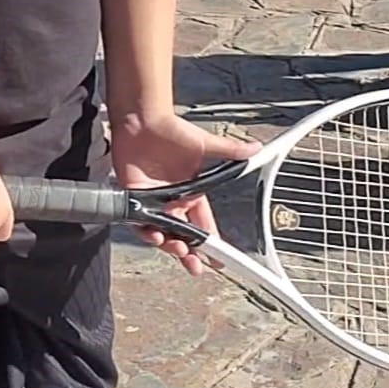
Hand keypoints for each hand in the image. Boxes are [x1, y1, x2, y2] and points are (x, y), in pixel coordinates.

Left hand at [110, 112, 259, 275]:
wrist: (142, 120)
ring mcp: (152, 202)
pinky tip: (155, 235)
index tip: (220, 259)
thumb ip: (230, 151)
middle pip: (183, 236)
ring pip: (162, 234)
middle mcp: (172, 202)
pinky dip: (147, 232)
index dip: (211, 242)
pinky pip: (139, 223)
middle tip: (197, 267)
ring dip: (170, 246)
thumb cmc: (172, 130)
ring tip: (179, 251)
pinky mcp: (134, 198)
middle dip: (190, 255)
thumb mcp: (204, 144)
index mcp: (191, 194)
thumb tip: (255, 147)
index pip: (204, 224)